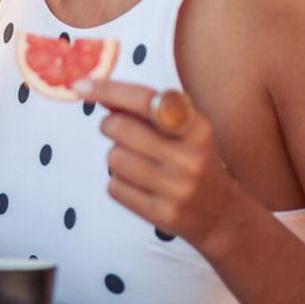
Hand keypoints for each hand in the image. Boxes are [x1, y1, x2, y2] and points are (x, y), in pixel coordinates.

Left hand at [75, 79, 244, 250]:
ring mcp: (177, 189)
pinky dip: (118, 183)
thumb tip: (99, 92)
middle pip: (121, 128)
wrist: (223, 216)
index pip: (145, 100)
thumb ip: (145, 110)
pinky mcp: (163, 215)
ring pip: (114, 158)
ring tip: (136, 162)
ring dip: (115, 156)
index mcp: (196, 128)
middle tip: (115, 129)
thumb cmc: (194, 161)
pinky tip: (140, 186)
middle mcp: (189, 157)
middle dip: (109, 125)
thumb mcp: (184, 130)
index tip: (81, 86)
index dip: (109, 90)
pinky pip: (115, 187)